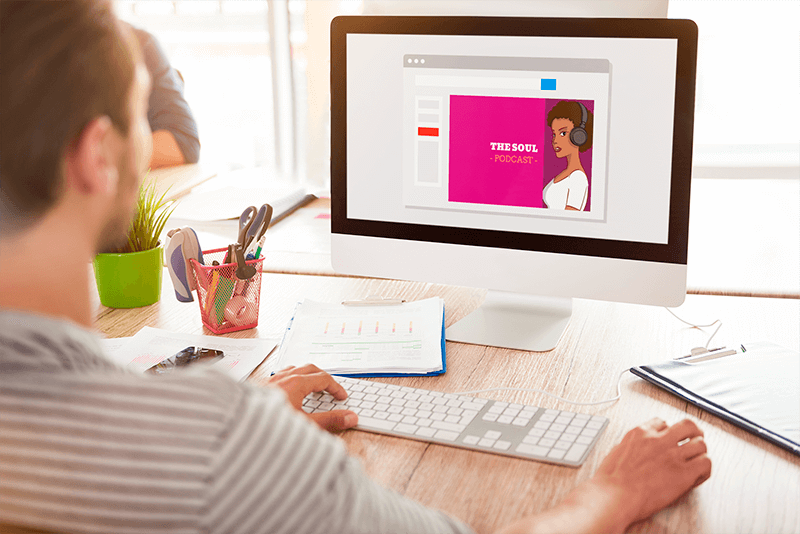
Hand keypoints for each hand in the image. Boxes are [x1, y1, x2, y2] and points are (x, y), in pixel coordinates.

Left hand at [267, 364, 358, 432]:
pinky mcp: (260, 388)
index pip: (323, 378)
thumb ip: (330, 421)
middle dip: (323, 378)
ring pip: (293, 370)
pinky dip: (291, 380)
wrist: (237, 429)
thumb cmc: (269, 427)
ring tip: (311, 388)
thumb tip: (350, 418)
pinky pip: (280, 376)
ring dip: (306, 376)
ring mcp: (270, 381)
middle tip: (331, 389)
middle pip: (309, 369)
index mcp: (296, 383)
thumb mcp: (305, 425)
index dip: (335, 387)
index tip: (341, 397)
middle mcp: (283, 378)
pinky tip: (288, 393)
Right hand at [590, 417, 711, 525]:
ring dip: (699, 452)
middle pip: (688, 426)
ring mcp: (672, 455)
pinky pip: (705, 463)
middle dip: (694, 434)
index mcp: (640, 433)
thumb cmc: (611, 480)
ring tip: (696, 461)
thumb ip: (632, 446)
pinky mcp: (683, 473)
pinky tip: (696, 476)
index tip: (670, 440)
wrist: (613, 496)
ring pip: (701, 444)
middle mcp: (659, 440)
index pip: (663, 422)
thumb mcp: (617, 452)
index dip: (669, 432)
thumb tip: (638, 450)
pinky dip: (704, 469)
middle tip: (694, 441)